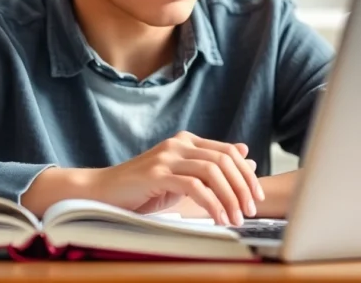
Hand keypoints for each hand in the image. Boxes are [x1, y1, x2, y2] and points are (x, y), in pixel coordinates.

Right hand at [86, 131, 264, 225]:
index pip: (227, 151)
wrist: (103, 192)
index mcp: (186, 141)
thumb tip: (247, 156)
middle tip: (250, 210)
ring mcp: (167, 157)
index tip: (257, 196)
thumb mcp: (182, 178)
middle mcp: (178, 144)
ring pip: (212, 172)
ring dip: (229, 197)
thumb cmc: (143, 189)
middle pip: (224, 159)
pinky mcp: (157, 174)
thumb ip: (210, 168)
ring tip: (236, 218)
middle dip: (242, 186)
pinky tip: (218, 218)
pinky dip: (211, 204)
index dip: (246, 173)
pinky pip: (194, 186)